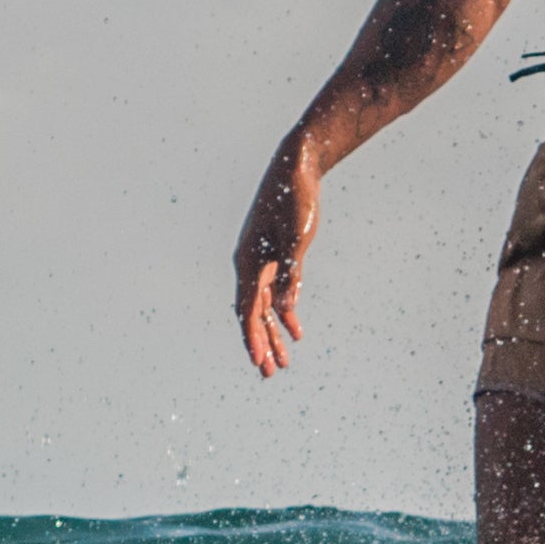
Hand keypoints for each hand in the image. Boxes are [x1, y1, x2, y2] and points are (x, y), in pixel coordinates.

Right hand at [233, 147, 321, 375]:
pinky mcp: (274, 257)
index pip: (248, 310)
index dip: (253, 338)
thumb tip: (285, 311)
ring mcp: (261, 262)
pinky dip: (284, 312)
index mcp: (249, 262)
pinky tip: (295, 330)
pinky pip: (275, 293)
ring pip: (264, 307)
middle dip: (262, 344)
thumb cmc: (295, 200)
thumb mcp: (296, 239)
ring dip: (273, 334)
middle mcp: (250, 266)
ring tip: (283, 362)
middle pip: (253, 314)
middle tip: (269, 375)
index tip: (260, 362)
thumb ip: (290, 276)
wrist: (295, 168)